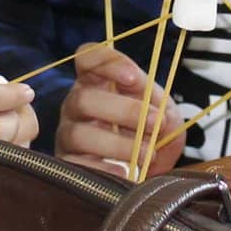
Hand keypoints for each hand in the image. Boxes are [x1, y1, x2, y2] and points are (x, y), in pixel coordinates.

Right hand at [57, 42, 187, 179]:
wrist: (148, 172)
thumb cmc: (151, 134)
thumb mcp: (163, 113)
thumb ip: (161, 106)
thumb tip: (157, 116)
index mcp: (96, 81)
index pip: (87, 58)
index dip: (106, 63)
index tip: (133, 78)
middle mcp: (76, 104)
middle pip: (84, 98)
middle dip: (125, 111)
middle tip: (156, 123)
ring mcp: (67, 134)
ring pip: (80, 134)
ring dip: (119, 144)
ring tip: (148, 154)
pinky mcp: (67, 165)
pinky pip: (76, 166)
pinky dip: (105, 169)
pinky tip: (126, 173)